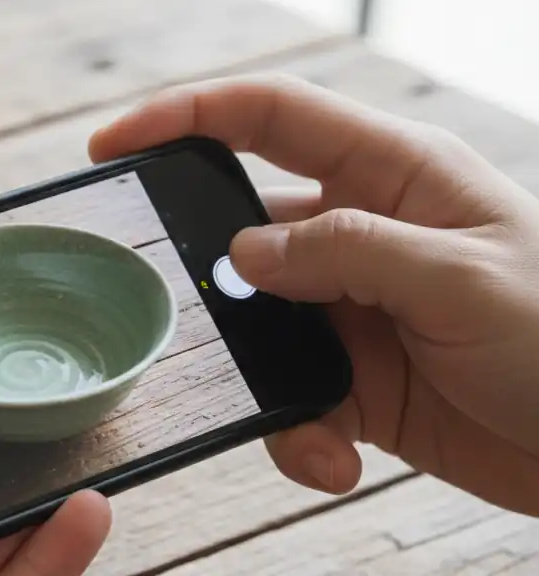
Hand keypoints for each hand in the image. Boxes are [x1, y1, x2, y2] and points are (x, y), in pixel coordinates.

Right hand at [90, 73, 538, 514]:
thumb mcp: (462, 280)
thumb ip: (346, 252)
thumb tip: (239, 256)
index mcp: (393, 176)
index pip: (270, 117)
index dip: (184, 117)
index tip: (112, 144)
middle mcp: (362, 234)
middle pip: (241, 232)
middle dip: (203, 280)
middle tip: (170, 318)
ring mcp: (353, 309)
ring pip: (253, 330)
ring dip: (257, 380)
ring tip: (308, 425)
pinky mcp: (355, 380)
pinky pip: (286, 398)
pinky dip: (296, 433)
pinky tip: (336, 458)